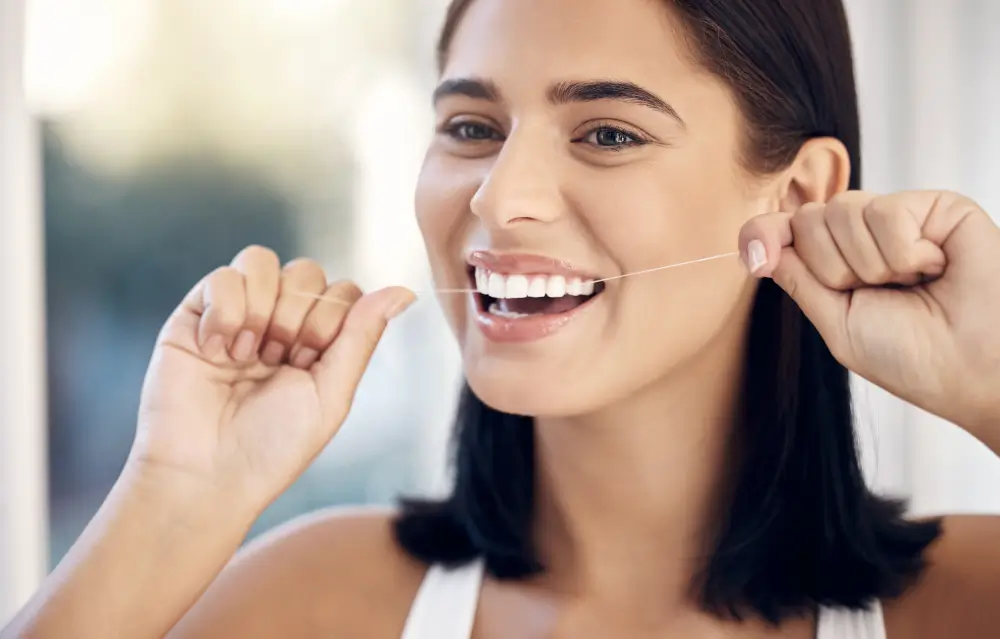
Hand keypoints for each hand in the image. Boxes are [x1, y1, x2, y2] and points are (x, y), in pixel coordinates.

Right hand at [130, 246, 415, 516]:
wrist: (206, 474)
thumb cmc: (273, 447)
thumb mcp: (332, 394)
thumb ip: (363, 335)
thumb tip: (405, 291)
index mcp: (318, 342)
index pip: (342, 291)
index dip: (332, 319)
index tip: (310, 363)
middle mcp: (278, 323)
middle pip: (306, 272)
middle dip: (297, 316)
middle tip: (279, 360)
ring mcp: (238, 315)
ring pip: (262, 261)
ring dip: (261, 309)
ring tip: (247, 354)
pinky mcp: (196, 314)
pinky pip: (222, 276)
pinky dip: (225, 311)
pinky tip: (217, 349)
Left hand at [739, 191, 999, 433]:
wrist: (975, 367)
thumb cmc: (914, 357)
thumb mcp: (836, 323)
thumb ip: (799, 279)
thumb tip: (757, 246)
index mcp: (836, 264)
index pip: (784, 231)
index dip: (763, 235)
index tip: (756, 258)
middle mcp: (863, 236)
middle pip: (807, 220)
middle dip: (832, 268)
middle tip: (879, 294)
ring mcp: (898, 217)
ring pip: (839, 211)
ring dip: (871, 265)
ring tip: (913, 284)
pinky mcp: (934, 205)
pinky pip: (884, 211)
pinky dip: (906, 252)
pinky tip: (936, 267)